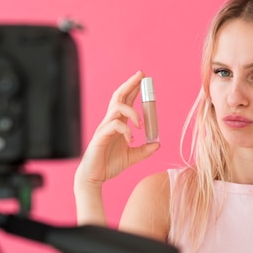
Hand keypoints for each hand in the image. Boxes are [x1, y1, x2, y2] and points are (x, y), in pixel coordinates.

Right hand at [75, 70, 159, 186]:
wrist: (94, 177)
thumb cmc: (109, 165)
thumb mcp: (132, 157)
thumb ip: (144, 150)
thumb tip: (158, 144)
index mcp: (117, 124)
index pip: (126, 100)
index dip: (133, 88)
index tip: (143, 79)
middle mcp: (110, 122)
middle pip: (118, 96)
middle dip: (130, 84)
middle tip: (142, 75)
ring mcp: (105, 128)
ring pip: (117, 107)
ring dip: (132, 112)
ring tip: (140, 125)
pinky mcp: (101, 136)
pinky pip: (115, 125)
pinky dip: (126, 130)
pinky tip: (131, 140)